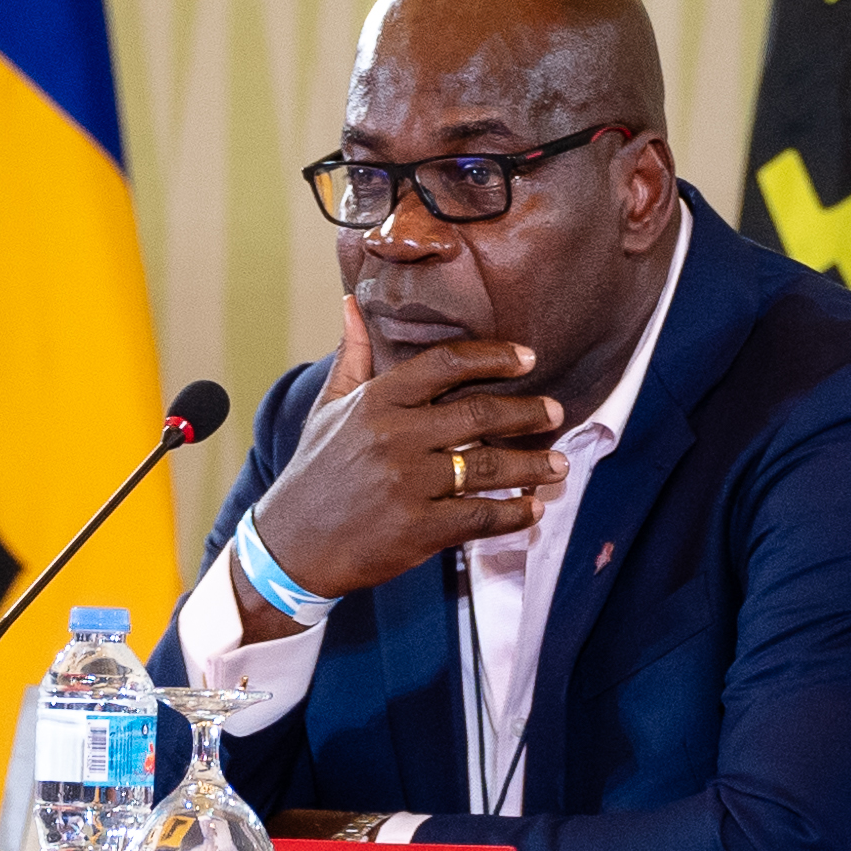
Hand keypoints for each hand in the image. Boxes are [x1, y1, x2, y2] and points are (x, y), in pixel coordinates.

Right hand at [238, 332, 563, 616]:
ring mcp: (406, 484)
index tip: (528, 358)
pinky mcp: (417, 529)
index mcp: (375, 402)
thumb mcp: (327, 409)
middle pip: (478, 414)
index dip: (492, 356)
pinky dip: (513, 514)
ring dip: (532, 466)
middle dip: (527, 413)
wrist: (291, 546)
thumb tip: (353, 304)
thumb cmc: (315, 472)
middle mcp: (393, 437)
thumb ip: (352, 357)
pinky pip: (480, 516)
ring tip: (559, 466)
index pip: (444, 364)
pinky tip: (532, 509)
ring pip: (487, 466)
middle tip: (557, 412)